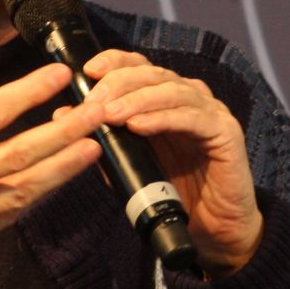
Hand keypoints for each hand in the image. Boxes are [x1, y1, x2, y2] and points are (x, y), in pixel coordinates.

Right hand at [0, 52, 104, 288]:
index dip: (31, 91)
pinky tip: (62, 176)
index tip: (61, 73)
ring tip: (95, 145)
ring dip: (64, 166)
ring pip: (26, 188)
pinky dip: (39, 194)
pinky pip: (12, 213)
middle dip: (66, 129)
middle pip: (21, 151)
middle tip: (100, 110)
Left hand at [80, 50, 262, 276]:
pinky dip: (162, 118)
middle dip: (119, 82)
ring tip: (111, 113)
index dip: (115, 61)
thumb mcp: (127, 160)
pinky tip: (139, 125)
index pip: (139, 66)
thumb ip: (101, 136)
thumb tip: (64, 113)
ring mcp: (210, 111)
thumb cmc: (170, 190)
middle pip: (153, 73)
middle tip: (94, 100)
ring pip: (171, 90)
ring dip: (137, 99)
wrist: (212, 227)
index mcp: (164, 98)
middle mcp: (188, 97)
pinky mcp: (226, 131)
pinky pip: (192, 117)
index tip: (88, 70)